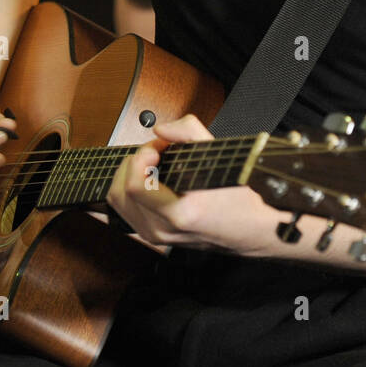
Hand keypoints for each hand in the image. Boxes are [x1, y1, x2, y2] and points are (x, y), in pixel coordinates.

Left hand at [105, 113, 226, 248]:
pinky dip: (127, 190)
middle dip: (133, 162)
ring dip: (128, 175)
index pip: (135, 185)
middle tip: (155, 152)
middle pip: (120, 191)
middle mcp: (163, 229)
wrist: (248, 230)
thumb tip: (160, 130)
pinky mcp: (152, 237)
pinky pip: (122, 211)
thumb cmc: (237, 198)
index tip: (158, 148)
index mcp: (179, 213)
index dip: (141, 157)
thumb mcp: (220, 157)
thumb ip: (189, 132)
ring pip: (117, 201)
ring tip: (150, 165)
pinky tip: (143, 179)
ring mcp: (155, 236)